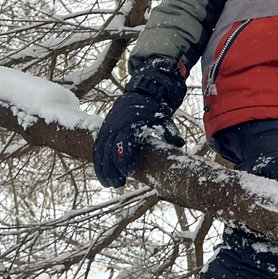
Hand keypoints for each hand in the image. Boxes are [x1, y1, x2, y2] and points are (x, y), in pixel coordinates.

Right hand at [93, 58, 185, 187]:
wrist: (140, 94)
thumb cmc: (154, 111)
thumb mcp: (163, 119)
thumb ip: (170, 132)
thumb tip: (180, 143)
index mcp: (132, 123)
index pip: (125, 143)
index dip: (125, 158)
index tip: (129, 172)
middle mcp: (117, 125)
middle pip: (110, 150)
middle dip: (113, 168)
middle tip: (119, 184)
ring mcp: (108, 128)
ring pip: (101, 151)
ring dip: (104, 169)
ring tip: (110, 183)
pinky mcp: (103, 130)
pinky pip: (97, 148)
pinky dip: (98, 162)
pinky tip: (103, 176)